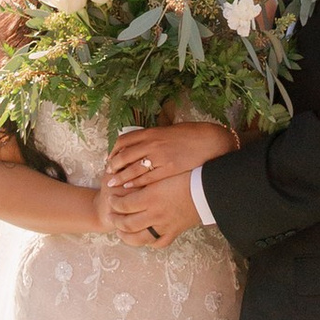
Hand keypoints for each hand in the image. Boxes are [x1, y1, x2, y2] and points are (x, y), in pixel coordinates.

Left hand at [104, 166, 204, 247]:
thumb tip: (128, 179)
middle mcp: (155, 213)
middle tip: (112, 216)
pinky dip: (150, 242)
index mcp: (150, 197)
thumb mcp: (162, 173)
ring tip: (121, 231)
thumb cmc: (187, 175)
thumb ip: (145, 178)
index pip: (123, 205)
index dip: (114, 203)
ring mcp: (164, 225)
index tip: (111, 199)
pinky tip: (146, 238)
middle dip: (116, 221)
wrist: (208, 189)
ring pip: (139, 238)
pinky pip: (159, 242)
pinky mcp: (174, 232)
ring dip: (126, 236)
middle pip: (127, 223)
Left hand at [110, 116, 233, 190]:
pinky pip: (147, 179)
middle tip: (108, 174)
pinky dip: (135, 184)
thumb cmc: (192, 135)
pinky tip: (129, 189)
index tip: (109, 158)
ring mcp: (160, 157)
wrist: (211, 141)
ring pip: (133, 169)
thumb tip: (141, 143)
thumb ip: (154, 137)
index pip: (124, 140)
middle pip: (124, 155)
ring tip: (113, 184)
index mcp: (152, 132)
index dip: (113, 150)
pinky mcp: (168, 170)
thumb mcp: (169, 131)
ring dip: (121, 177)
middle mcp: (153, 144)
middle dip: (114, 166)